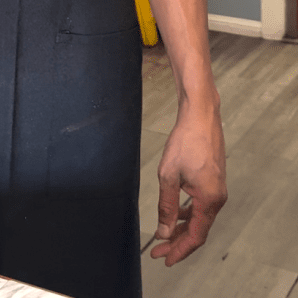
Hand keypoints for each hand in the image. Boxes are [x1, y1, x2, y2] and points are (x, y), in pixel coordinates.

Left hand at [150, 101, 226, 265]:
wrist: (200, 115)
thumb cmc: (185, 141)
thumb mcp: (169, 175)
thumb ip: (167, 206)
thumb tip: (164, 232)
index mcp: (209, 200)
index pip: (195, 236)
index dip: (179, 250)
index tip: (163, 259)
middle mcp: (217, 198)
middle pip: (198, 229)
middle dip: (178, 242)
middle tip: (159, 251)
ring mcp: (217, 188)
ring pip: (199, 217)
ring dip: (182, 228)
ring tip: (164, 235)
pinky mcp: (214, 180)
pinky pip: (201, 205)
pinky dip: (188, 213)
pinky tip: (175, 212)